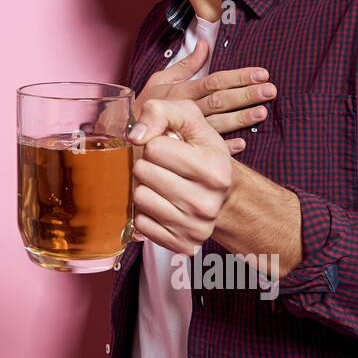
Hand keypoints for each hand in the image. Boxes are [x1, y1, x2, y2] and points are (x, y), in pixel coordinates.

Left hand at [127, 99, 233, 256]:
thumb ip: (160, 112)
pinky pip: (141, 224)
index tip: (170, 148)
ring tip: (162, 184)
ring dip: (144, 187)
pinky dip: (145, 212)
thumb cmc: (200, 151)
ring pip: (139, 199)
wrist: (222, 192)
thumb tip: (135, 136)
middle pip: (143, 172)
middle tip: (164, 167)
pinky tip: (162, 204)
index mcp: (214, 169)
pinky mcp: (183, 245)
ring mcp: (196, 228)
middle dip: (147, 164)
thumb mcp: (188, 119)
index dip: (155, 144)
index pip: (154, 148)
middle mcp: (208, 203)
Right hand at [135, 38, 275, 153]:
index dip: (238, 77)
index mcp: (182, 91)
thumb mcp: (160, 80)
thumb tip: (204, 43)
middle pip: (220, 100)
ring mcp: (186, 130)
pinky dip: (224, 147)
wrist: (125, 134)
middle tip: (270, 90)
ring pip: (217, 123)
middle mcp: (186, 109)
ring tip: (262, 113)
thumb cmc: (143, 105)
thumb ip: (185, 64)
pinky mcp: (184, 147)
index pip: (214, 81)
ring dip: (240, 119)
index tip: (261, 73)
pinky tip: (242, 144)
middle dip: (246, 95)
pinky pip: (206, 147)